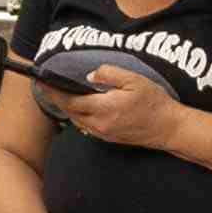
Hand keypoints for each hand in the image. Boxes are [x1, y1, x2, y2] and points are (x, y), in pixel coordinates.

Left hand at [38, 65, 190, 157]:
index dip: (54, 92)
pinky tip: (80, 107)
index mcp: (104, 108)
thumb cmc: (154, 102)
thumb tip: (90, 75)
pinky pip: (86, 127)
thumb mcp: (134, 80)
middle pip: (70, 112)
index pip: (71, 101)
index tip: (43, 83)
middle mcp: (99, 124)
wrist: (168, 128)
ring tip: (61, 95)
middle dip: (57, 99)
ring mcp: (103, 133)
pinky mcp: (108, 138)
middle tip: (47, 87)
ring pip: (77, 121)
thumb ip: (109, 74)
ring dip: (67, 108)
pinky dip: (78, 116)